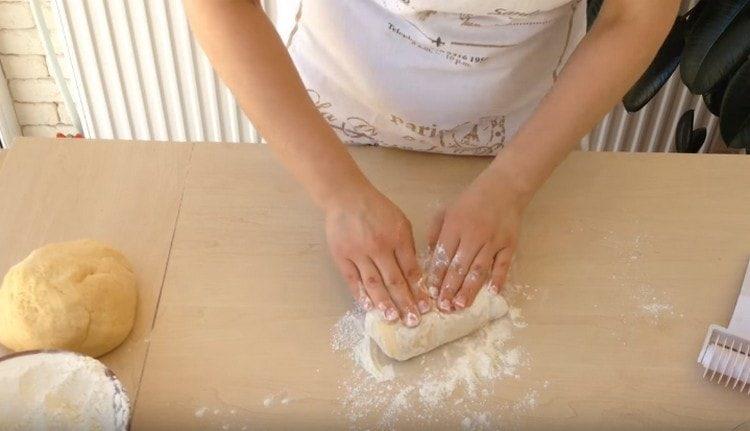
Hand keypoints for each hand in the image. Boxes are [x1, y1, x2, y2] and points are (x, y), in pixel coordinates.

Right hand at [326, 185, 430, 325]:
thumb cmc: (377, 208)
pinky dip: (361, 295)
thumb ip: (407, 246)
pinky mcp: (341, 256)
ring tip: (392, 319)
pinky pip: (352, 280)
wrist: (346, 197)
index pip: (411, 269)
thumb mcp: (400, 221)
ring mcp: (358, 252)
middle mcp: (379, 247)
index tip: (426, 308)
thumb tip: (415, 274)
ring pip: (373, 283)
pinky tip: (369, 308)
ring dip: (384, 303)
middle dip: (405, 303)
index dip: (419, 290)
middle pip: (394, 280)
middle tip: (413, 322)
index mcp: (397, 237)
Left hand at [425, 166, 528, 311]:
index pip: (443, 256)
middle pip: (459, 266)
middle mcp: (473, 235)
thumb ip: (436, 233)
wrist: (504, 188)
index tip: (431, 293)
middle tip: (443, 307)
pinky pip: (503, 265)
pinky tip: (492, 293)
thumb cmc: (471, 201)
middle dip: (449, 288)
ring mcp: (493, 241)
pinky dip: (499, 279)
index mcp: (455, 227)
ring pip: (479, 269)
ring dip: (469, 289)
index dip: (436, 276)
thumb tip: (429, 258)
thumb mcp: (447, 211)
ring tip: (460, 304)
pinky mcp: (510, 244)